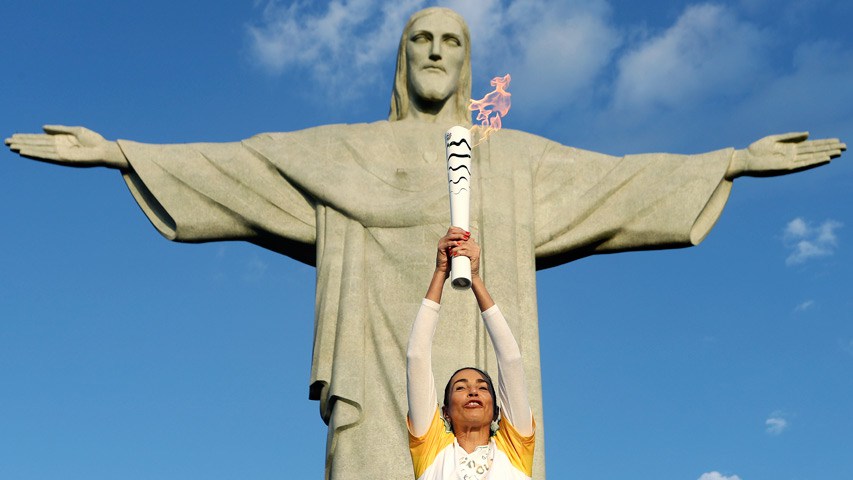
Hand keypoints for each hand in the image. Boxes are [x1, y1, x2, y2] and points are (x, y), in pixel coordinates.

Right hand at [5, 125, 128, 168]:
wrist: (104, 149)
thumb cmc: (94, 140)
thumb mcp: (75, 131)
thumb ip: (59, 129)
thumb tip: (42, 128)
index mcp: (60, 140)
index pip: (39, 139)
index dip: (26, 137)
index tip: (13, 136)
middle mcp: (58, 148)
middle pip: (36, 145)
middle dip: (22, 143)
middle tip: (6, 142)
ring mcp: (60, 154)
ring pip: (38, 151)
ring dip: (25, 149)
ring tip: (11, 147)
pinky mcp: (64, 159)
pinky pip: (47, 156)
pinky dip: (35, 154)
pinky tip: (25, 152)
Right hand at [435, 227, 474, 277]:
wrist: (444, 268)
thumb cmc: (451, 260)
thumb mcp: (458, 250)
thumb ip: (463, 244)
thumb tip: (472, 239)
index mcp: (447, 239)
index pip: (454, 230)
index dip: (461, 230)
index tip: (468, 233)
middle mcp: (444, 239)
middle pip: (452, 231)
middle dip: (461, 232)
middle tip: (468, 235)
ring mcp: (441, 243)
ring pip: (450, 236)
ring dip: (459, 236)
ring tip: (465, 238)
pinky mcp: (440, 248)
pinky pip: (447, 243)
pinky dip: (453, 243)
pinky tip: (458, 244)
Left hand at [726, 132, 845, 178]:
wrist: (744, 159)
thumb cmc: (757, 149)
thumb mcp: (774, 139)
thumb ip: (791, 136)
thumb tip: (809, 134)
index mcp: (790, 148)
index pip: (811, 145)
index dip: (824, 143)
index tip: (837, 141)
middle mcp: (793, 156)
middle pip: (815, 151)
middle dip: (829, 149)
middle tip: (845, 146)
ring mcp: (791, 162)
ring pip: (812, 158)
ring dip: (825, 155)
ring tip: (838, 153)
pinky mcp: (786, 168)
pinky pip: (803, 164)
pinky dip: (814, 161)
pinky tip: (824, 159)